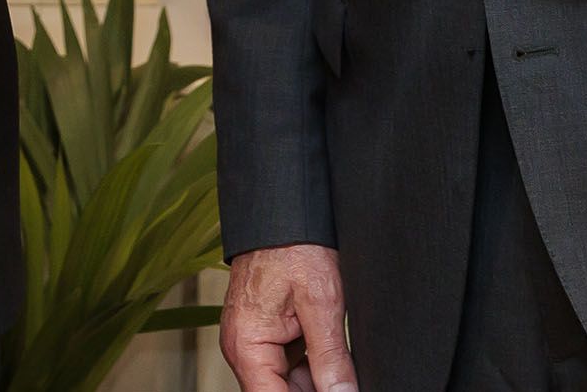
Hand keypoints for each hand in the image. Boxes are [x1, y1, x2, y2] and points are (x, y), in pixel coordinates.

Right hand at [223, 241, 356, 390]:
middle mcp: (243, 349)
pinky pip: (288, 365)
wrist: (281, 212)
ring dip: (315, 380)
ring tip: (338, 359)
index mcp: (247, 347)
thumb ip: (330, 358)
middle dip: (314, 390)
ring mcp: (253, 342)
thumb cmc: (293, 247)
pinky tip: (332, 355)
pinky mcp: (266, 334)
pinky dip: (311, 365)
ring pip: (288, 383)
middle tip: (343, 378)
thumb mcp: (322, 304)